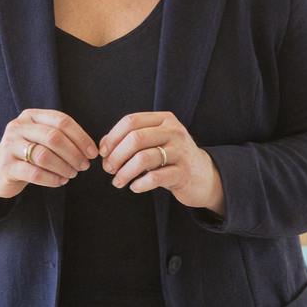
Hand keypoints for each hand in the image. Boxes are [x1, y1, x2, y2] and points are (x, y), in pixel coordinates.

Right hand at [0, 109, 96, 202]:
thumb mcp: (39, 138)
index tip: (92, 152)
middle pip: (54, 137)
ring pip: (44, 155)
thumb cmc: (26, 153)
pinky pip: (34, 173)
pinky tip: (61, 182)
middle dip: (74, 153)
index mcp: (31, 116)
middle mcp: (19, 127)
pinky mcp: (7, 166)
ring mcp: (10, 146)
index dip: (80, 137)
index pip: (61, 121)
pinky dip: (52, 179)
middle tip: (84, 166)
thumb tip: (89, 149)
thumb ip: (60, 137)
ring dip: (64, 167)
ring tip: (72, 174)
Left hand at [99, 110, 223, 213]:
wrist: (203, 176)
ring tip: (118, 181)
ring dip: (124, 172)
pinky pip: (156, 177)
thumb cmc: (172, 158)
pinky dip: (140, 184)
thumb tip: (103, 145)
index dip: (112, 137)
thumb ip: (132, 139)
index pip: (131, 121)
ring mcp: (180, 151)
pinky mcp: (183, 172)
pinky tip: (134, 187)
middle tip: (108, 169)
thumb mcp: (155, 142)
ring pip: (143, 158)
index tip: (103, 152)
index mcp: (164, 119)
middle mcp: (174, 131)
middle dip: (116, 155)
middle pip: (135, 139)